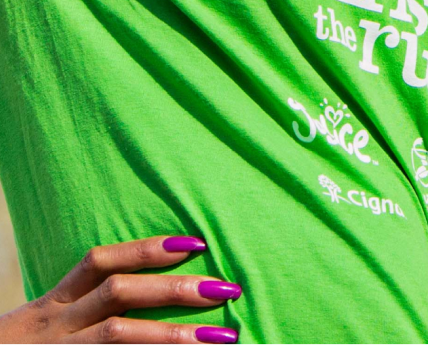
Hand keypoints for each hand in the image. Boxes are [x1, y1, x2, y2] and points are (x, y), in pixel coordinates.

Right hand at [0, 236, 240, 342]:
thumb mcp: (48, 323)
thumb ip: (91, 303)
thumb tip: (172, 270)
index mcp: (53, 305)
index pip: (99, 262)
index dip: (146, 250)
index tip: (196, 244)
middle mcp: (54, 326)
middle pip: (117, 295)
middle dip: (174, 291)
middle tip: (227, 289)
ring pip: (117, 337)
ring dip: (172, 336)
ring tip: (220, 338)